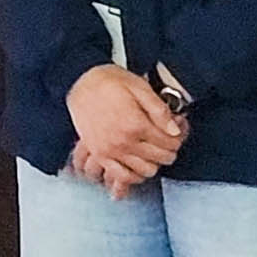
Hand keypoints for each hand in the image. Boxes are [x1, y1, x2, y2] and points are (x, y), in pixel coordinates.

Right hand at [66, 63, 185, 196]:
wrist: (78, 82)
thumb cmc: (108, 81)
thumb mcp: (139, 87)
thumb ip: (160, 110)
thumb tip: (175, 130)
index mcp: (135, 124)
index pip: (170, 142)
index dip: (178, 137)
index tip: (176, 130)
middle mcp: (122, 141)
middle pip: (161, 158)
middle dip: (170, 149)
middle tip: (167, 139)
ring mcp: (109, 150)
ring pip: (146, 170)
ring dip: (155, 162)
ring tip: (153, 150)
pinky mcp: (99, 154)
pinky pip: (122, 175)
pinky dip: (134, 175)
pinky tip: (138, 165)